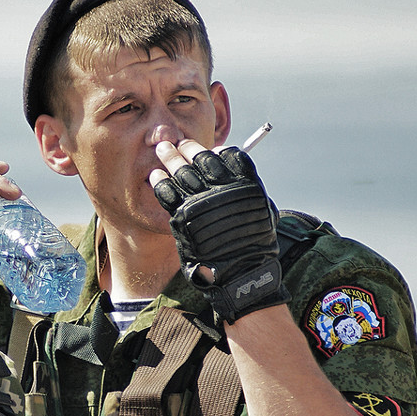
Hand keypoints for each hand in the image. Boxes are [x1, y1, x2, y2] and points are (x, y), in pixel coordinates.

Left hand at [151, 141, 288, 322]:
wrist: (240, 273)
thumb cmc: (253, 244)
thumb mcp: (261, 211)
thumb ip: (246, 189)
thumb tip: (228, 169)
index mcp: (245, 185)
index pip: (230, 156)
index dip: (218, 152)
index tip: (210, 150)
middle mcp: (223, 190)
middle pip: (201, 159)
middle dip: (187, 147)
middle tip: (175, 142)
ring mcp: (202, 202)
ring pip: (181, 172)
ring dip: (170, 158)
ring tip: (163, 151)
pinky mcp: (183, 216)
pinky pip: (167, 192)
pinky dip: (160, 181)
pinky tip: (156, 175)